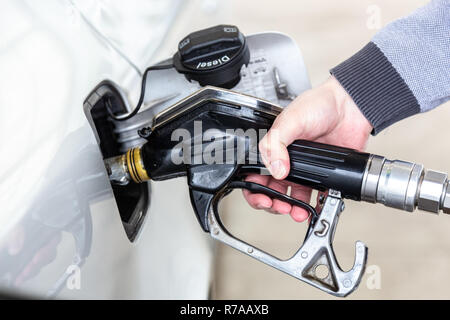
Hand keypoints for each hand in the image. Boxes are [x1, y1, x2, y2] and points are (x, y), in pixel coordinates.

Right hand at [243, 76, 372, 221]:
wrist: (349, 106)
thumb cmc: (318, 105)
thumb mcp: (289, 120)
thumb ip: (276, 145)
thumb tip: (276, 170)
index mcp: (273, 149)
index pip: (255, 175)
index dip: (255, 190)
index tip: (262, 197)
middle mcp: (286, 161)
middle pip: (272, 191)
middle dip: (273, 204)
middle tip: (280, 207)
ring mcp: (305, 170)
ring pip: (292, 198)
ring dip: (292, 209)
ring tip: (297, 211)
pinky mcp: (324, 175)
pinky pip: (316, 196)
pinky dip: (313, 206)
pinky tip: (312, 208)